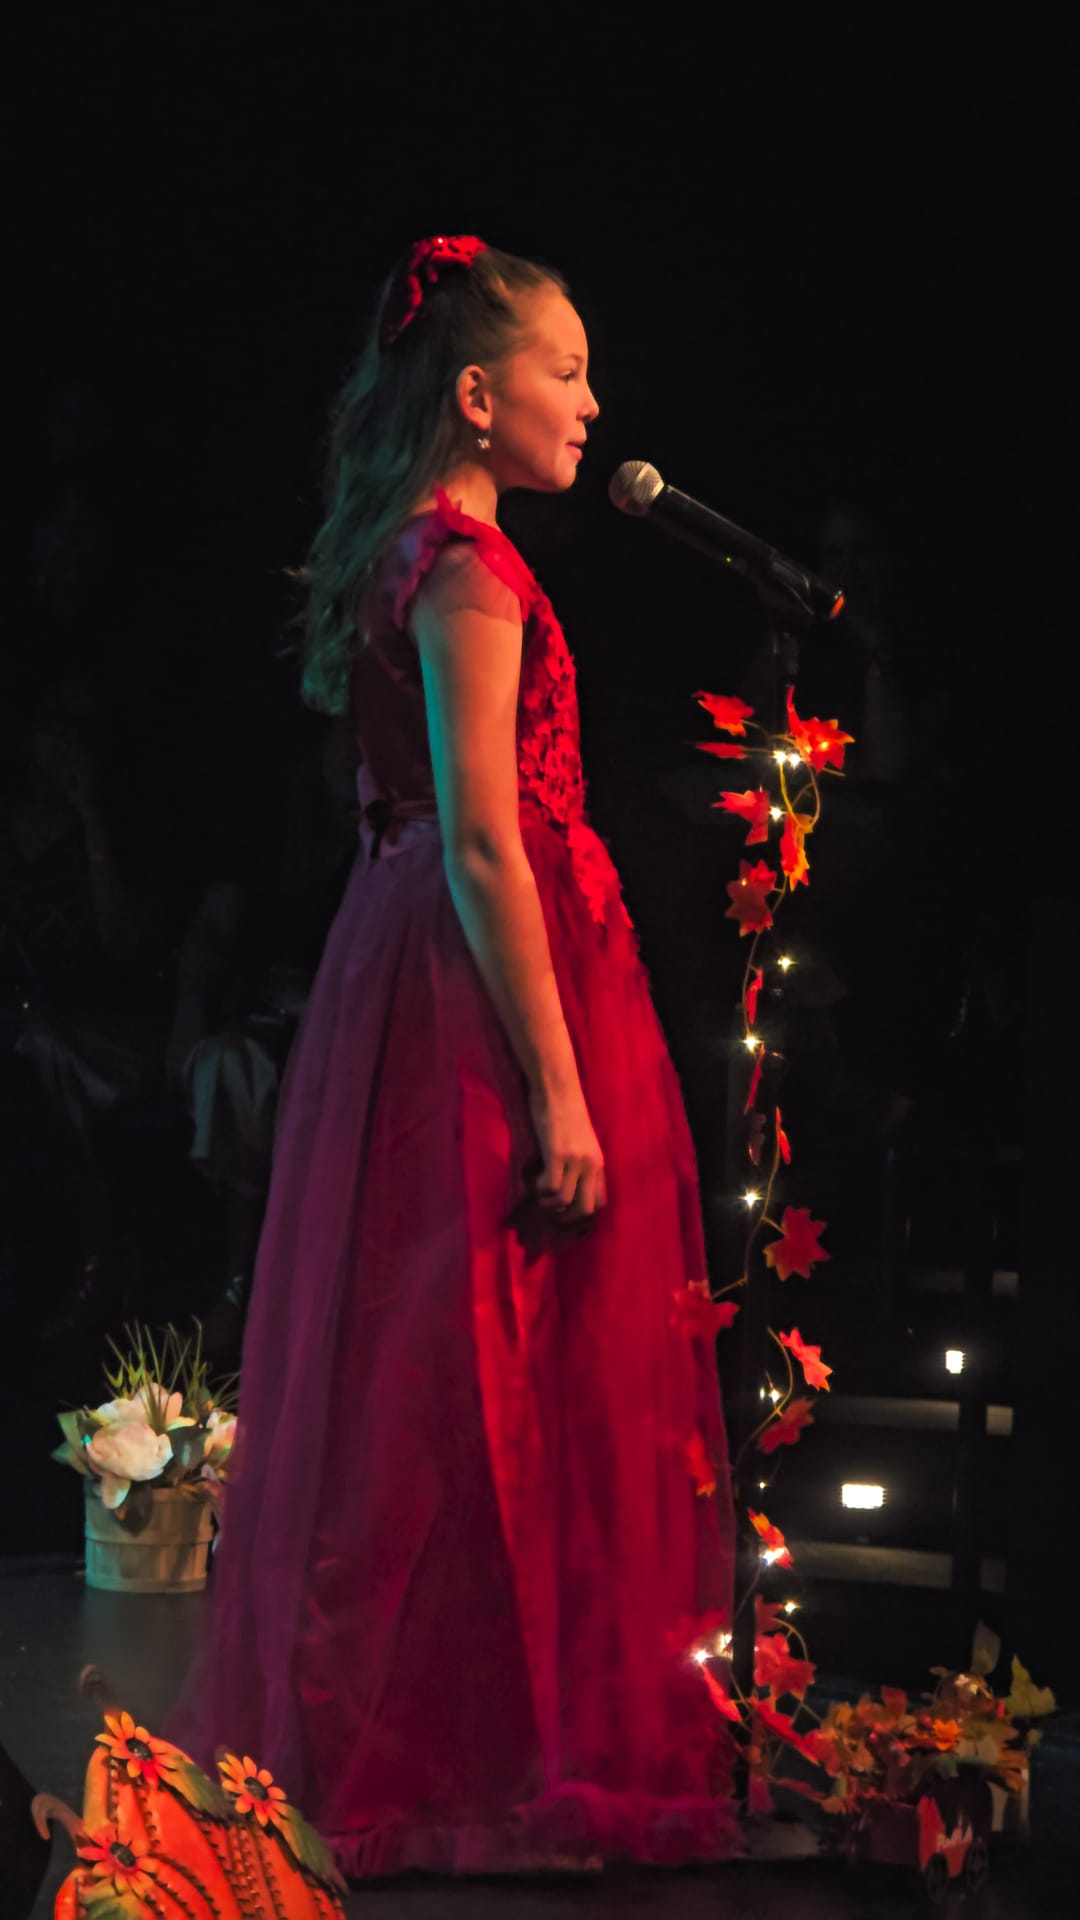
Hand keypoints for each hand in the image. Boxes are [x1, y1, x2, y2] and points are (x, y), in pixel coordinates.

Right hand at [527, 1080, 606, 1222]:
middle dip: (567, 1218)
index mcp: (599, 1162)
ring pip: (565, 1201)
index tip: (567, 1213)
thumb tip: (570, 1183)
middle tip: (552, 1215)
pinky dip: (541, 1191)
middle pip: (586, 1208)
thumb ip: (582, 1161)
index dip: (584, 1212)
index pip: (601, 1201)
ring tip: (540, 1197)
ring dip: (549, 1205)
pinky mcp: (557, 1154)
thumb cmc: (567, 1109)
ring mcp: (575, 1160)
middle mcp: (591, 1164)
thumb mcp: (582, 1140)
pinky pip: (551, 1187)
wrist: (558, 1088)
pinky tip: (535, 1181)